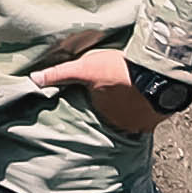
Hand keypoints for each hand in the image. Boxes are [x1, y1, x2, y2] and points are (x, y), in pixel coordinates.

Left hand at [37, 44, 164, 140]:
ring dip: (129, 109)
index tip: (97, 93)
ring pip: (129, 118)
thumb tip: (33, 80)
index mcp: (100, 114)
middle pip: (112, 115)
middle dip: (112, 106)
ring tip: (130, 94)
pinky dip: (145, 110)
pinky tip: (145, 99)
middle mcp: (118, 125)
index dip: (95, 100)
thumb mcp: (85, 67)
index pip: (93, 110)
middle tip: (115, 90)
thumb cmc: (119, 69)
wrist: (158, 72)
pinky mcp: (154, 122)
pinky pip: (147, 119)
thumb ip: (60, 74)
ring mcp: (138, 125)